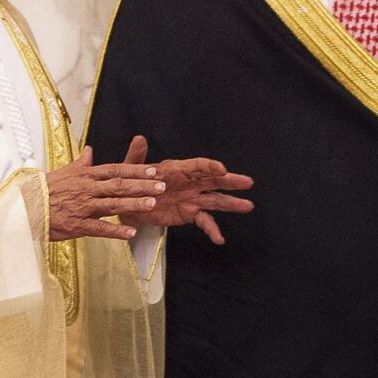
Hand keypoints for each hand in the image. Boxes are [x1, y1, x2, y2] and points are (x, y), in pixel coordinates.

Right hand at [46, 145, 166, 240]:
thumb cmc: (44, 190)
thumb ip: (80, 163)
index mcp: (85, 175)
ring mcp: (82, 207)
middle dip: (142, 185)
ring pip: (113, 204)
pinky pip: (100, 228)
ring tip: (152, 204)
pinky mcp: (77, 225)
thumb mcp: (63, 172)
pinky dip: (116, 231)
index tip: (153, 170)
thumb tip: (90, 151)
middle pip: (118, 185)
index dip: (135, 170)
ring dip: (134, 204)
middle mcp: (86, 189)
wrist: (25, 207)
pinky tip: (131, 233)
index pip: (115, 170)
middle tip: (161, 185)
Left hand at [119, 135, 253, 244]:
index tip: (222, 169)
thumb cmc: (131, 183)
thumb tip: (139, 138)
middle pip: (213, 180)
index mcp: (176, 169)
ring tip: (248, 206)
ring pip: (215, 200)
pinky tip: (220, 239)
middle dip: (230, 181)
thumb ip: (136, 157)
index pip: (196, 166)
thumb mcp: (130, 170)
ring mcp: (192, 198)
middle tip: (247, 182)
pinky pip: (204, 221)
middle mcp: (189, 182)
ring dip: (231, 203)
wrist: (129, 204)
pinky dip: (212, 229)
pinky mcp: (190, 213)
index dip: (209, 166)